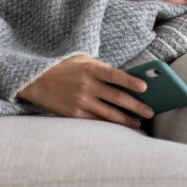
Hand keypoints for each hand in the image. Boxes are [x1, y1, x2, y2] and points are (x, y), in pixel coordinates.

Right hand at [17, 54, 154, 128]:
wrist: (36, 81)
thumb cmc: (62, 69)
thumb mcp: (81, 60)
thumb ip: (101, 66)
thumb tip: (122, 77)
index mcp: (90, 69)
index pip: (115, 75)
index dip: (131, 81)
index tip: (145, 87)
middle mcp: (86, 85)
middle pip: (117, 97)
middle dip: (136, 106)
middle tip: (150, 111)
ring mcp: (80, 101)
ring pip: (109, 113)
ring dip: (126, 119)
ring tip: (138, 123)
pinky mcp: (74, 114)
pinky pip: (97, 121)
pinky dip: (110, 124)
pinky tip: (119, 126)